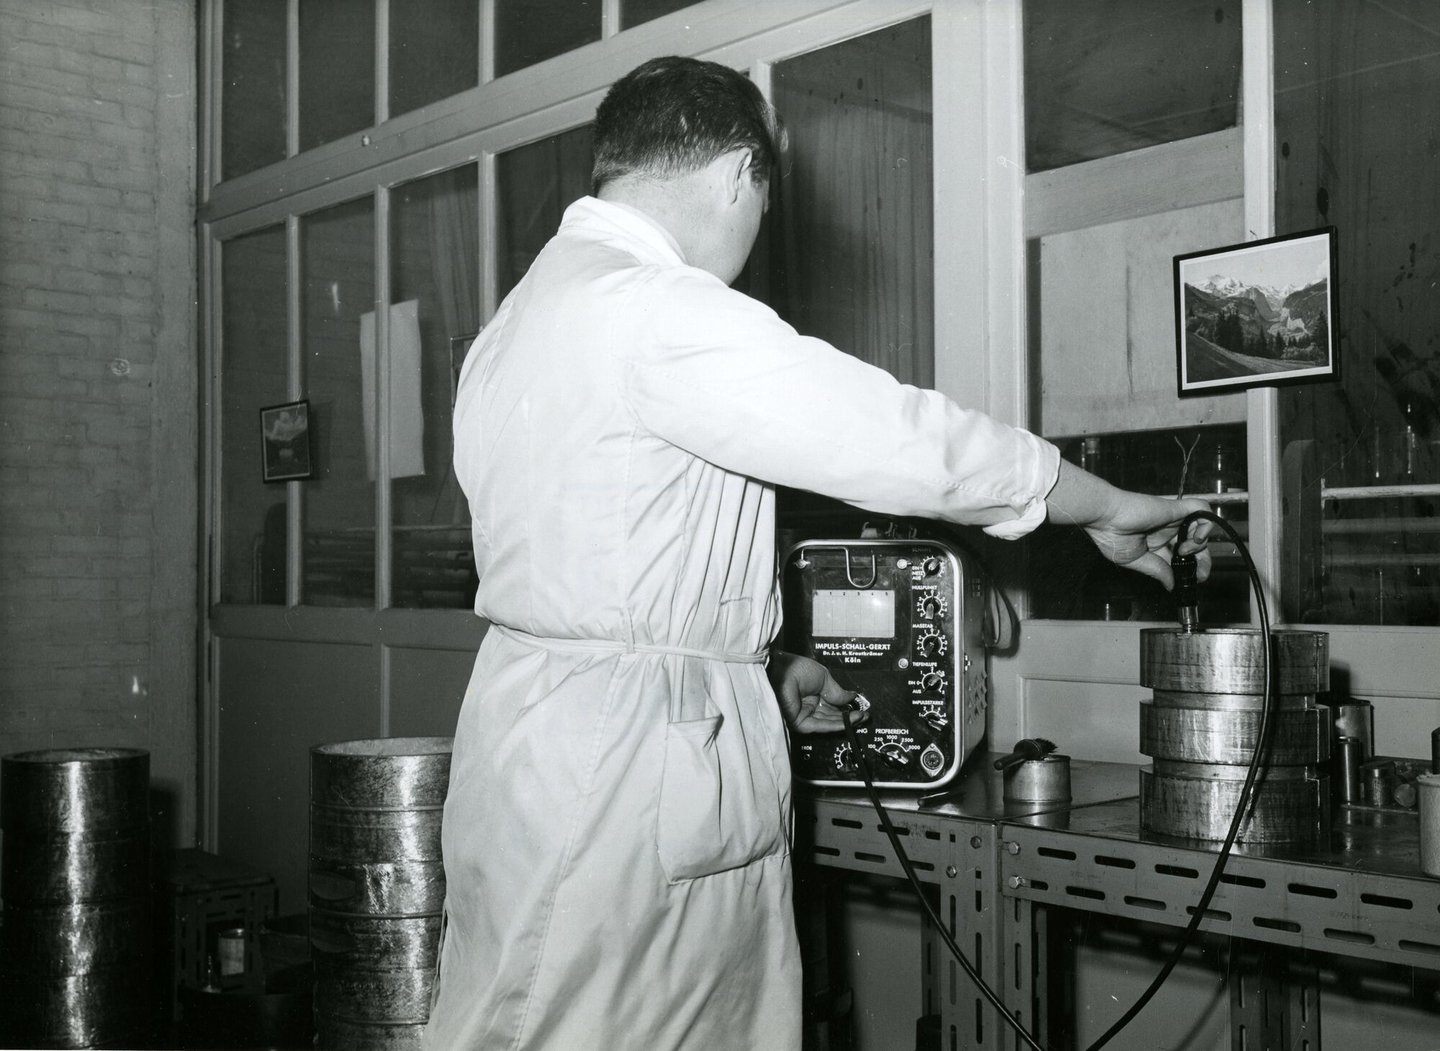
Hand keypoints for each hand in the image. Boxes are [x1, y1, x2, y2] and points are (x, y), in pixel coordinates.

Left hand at [767, 651, 862, 734]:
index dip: (846, 706)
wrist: (780, 672)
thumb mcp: (823, 677)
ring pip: (828, 722)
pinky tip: (849, 721)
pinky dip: (836, 725)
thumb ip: (837, 691)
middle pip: (831, 715)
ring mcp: (803, 714)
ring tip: (861, 718)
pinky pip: (821, 726)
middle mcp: (807, 704)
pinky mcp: (799, 723)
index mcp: (810, 692)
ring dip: (846, 721)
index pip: (831, 703)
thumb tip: (851, 697)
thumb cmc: (795, 669)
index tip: (860, 707)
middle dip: (849, 716)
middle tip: (864, 715)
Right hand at [1046, 460, 1213, 588]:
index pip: (1182, 556)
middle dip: (1204, 560)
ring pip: (1202, 528)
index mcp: (1156, 543)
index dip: (1191, 567)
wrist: (1106, 517)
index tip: (1193, 579)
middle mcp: (1167, 531)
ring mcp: (1173, 519)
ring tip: (1184, 549)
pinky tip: (1194, 536)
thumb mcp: (1135, 561)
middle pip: (1197, 544)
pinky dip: (1206, 524)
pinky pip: (1203, 510)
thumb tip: (1170, 585)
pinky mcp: (1177, 508)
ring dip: (1200, 543)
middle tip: (1200, 573)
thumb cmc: (1110, 535)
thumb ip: (1156, 570)